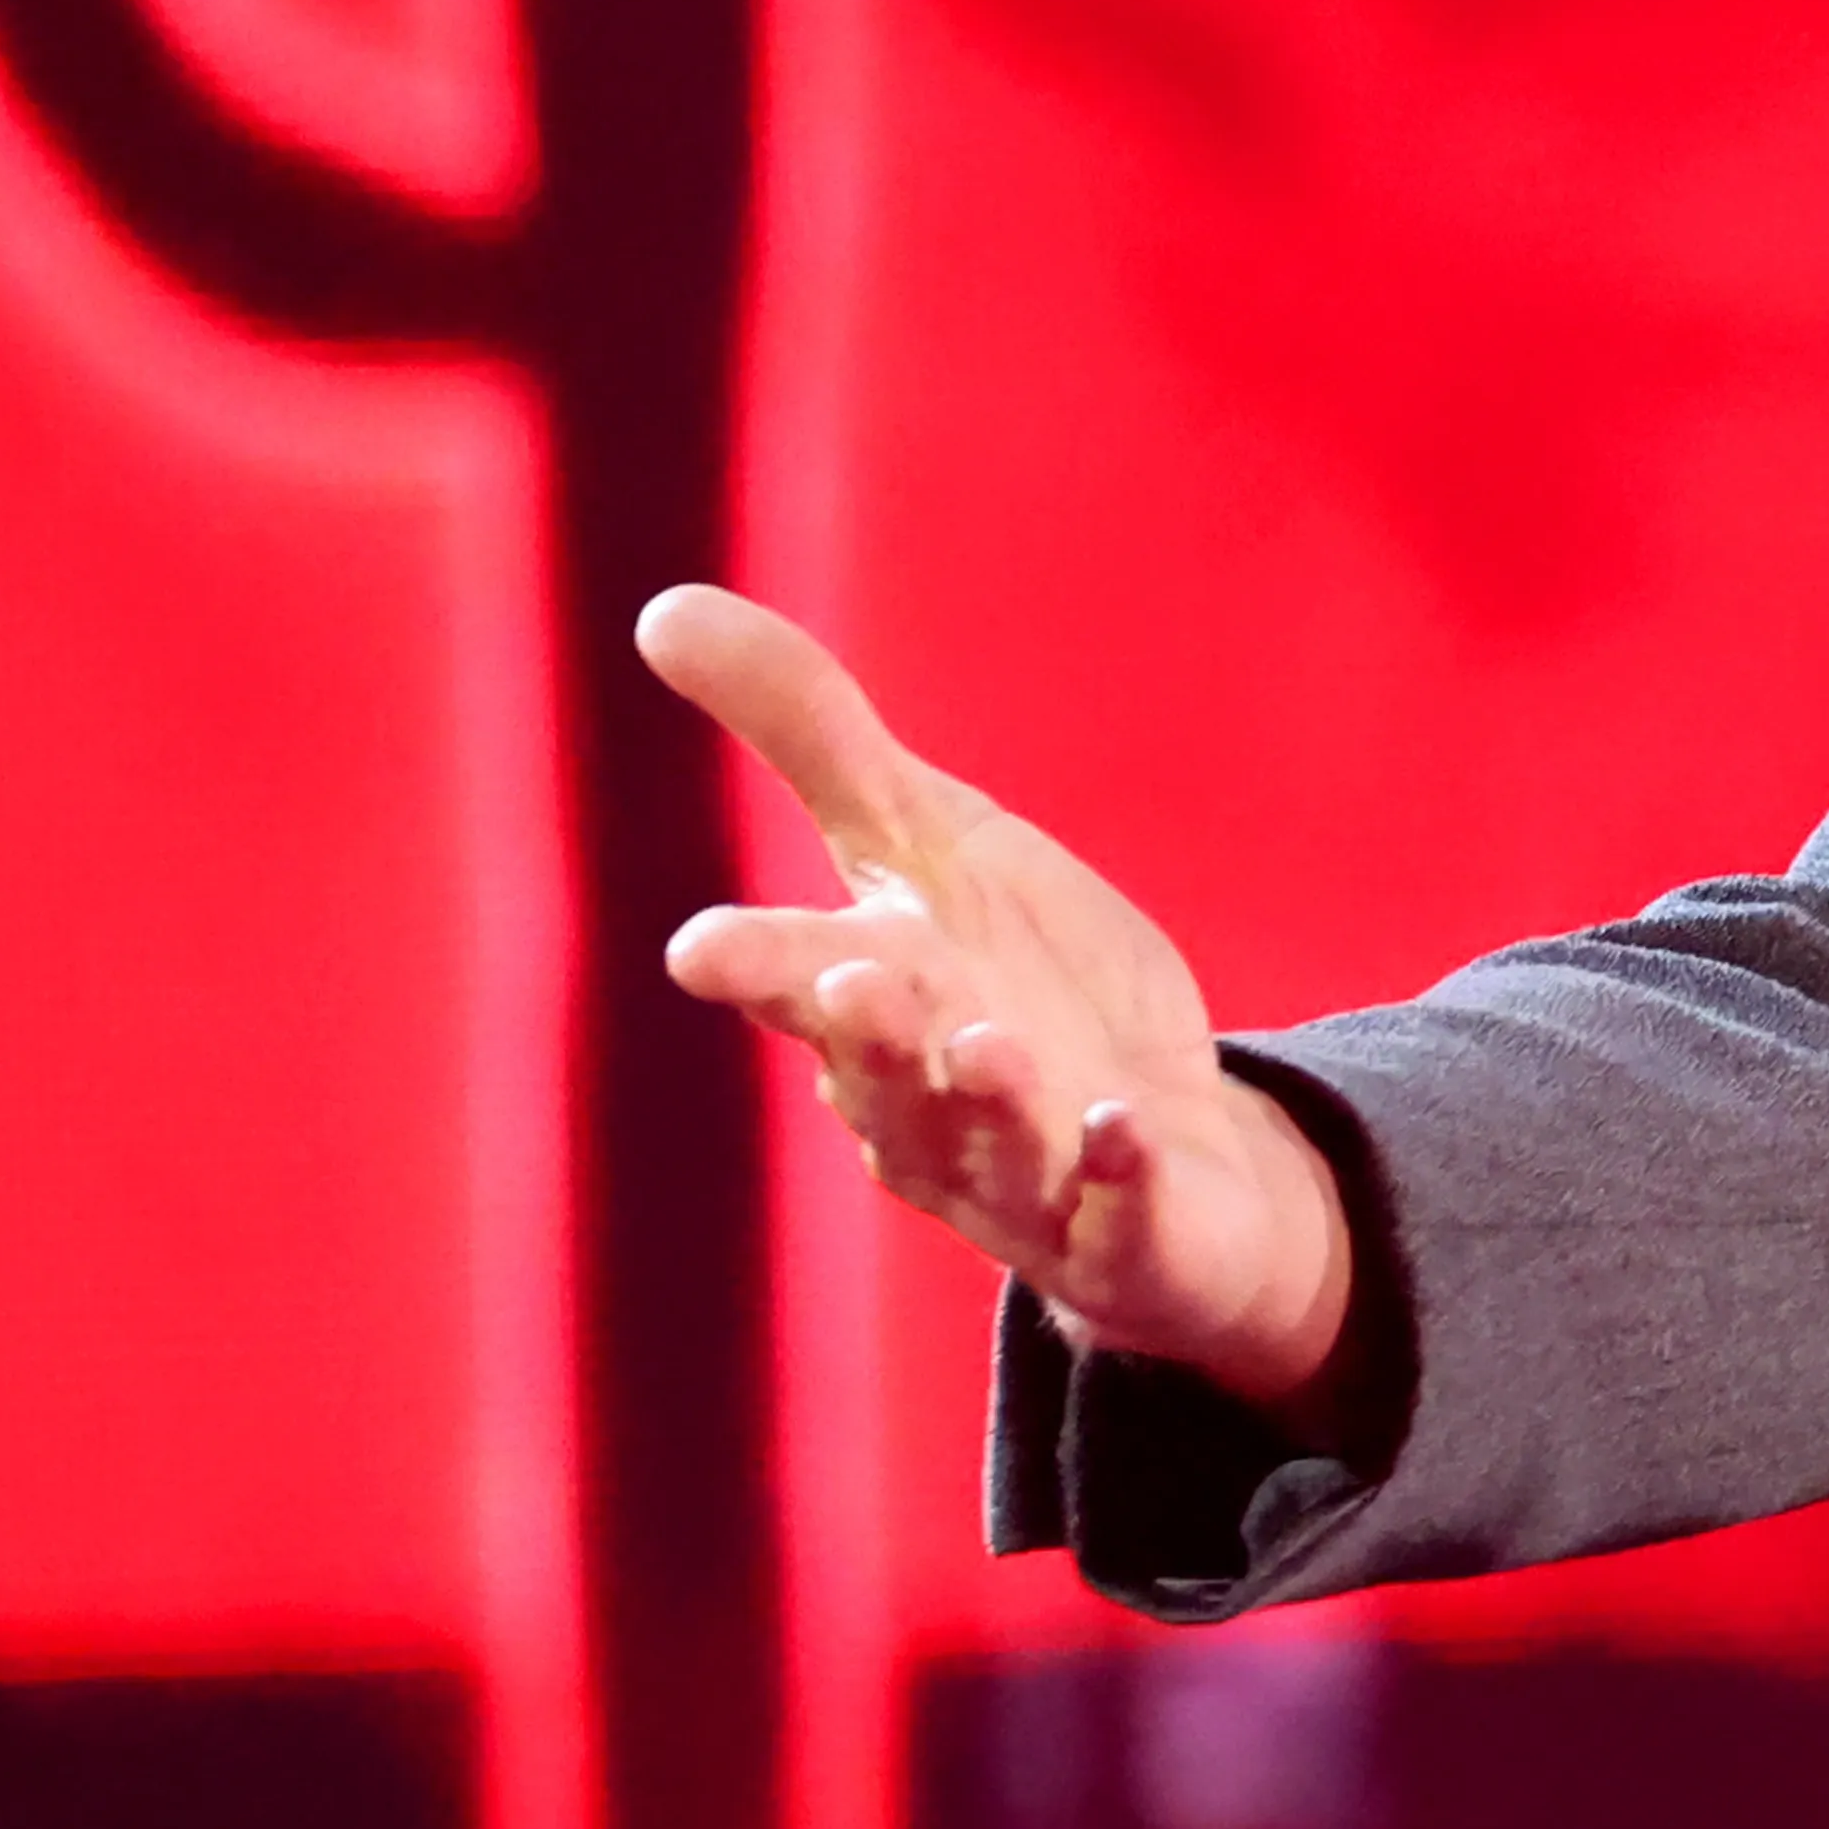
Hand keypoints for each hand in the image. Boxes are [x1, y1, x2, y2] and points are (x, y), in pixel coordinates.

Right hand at [637, 584, 1359, 1431]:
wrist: (1166, 1149)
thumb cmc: (1013, 984)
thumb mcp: (924, 839)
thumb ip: (808, 733)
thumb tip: (662, 607)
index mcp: (870, 1001)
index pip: (796, 980)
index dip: (758, 965)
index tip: (706, 945)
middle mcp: (929, 1100)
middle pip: (882, 1072)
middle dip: (862, 1034)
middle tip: (845, 981)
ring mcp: (1028, 1170)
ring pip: (993, 1142)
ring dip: (987, 1097)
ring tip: (989, 1043)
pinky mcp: (1132, 1222)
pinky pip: (1124, 1209)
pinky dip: (1122, 1171)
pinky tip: (1131, 1124)